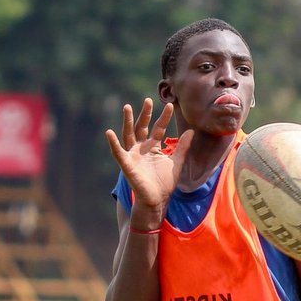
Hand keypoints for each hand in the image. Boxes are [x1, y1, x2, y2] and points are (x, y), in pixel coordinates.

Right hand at [105, 99, 192, 226]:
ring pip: (129, 135)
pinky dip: (113, 144)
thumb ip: (182, 147)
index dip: (164, 118)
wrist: (158, 200)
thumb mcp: (177, 162)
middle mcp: (141, 148)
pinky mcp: (127, 165)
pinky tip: (109, 132)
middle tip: (148, 100)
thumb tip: (191, 131)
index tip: (170, 105)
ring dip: (127, 121)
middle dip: (145, 114)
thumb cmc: (165, 183)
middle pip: (142, 127)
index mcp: (153, 147)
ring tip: (127, 107)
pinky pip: (118, 153)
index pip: (158, 128)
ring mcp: (133, 155)